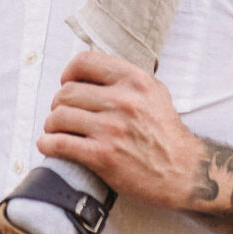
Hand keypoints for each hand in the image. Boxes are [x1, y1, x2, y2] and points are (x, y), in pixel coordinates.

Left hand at [37, 50, 206, 210]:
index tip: (68, 84)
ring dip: (51, 125)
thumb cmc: (166, 133)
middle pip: (66, 92)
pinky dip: (47, 144)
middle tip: (62, 114)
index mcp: (135, 80)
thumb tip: (90, 69)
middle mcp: (123, 101)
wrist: (184, 172)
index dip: (69, 73)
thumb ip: (125, 78)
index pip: (84, 62)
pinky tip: (50, 145)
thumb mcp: (155, 92)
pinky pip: (59, 144)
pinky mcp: (103, 156)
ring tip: (56, 131)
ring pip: (59, 117)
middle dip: (58, 104)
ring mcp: (112, 129)